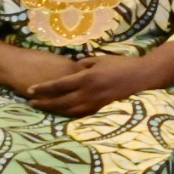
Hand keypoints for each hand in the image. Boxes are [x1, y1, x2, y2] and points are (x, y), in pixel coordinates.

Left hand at [24, 53, 156, 116]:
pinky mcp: (102, 109)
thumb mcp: (100, 59)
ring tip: (45, 109)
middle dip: (45, 103)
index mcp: (87, 78)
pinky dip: (69, 114)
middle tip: (31, 103)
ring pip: (69, 111)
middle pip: (61, 101)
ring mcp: (95, 103)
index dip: (43, 89)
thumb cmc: (122, 64)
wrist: (143, 76)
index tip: (30, 90)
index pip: (59, 85)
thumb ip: (83, 65)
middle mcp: (88, 93)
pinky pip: (81, 114)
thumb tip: (70, 70)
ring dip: (55, 110)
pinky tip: (64, 113)